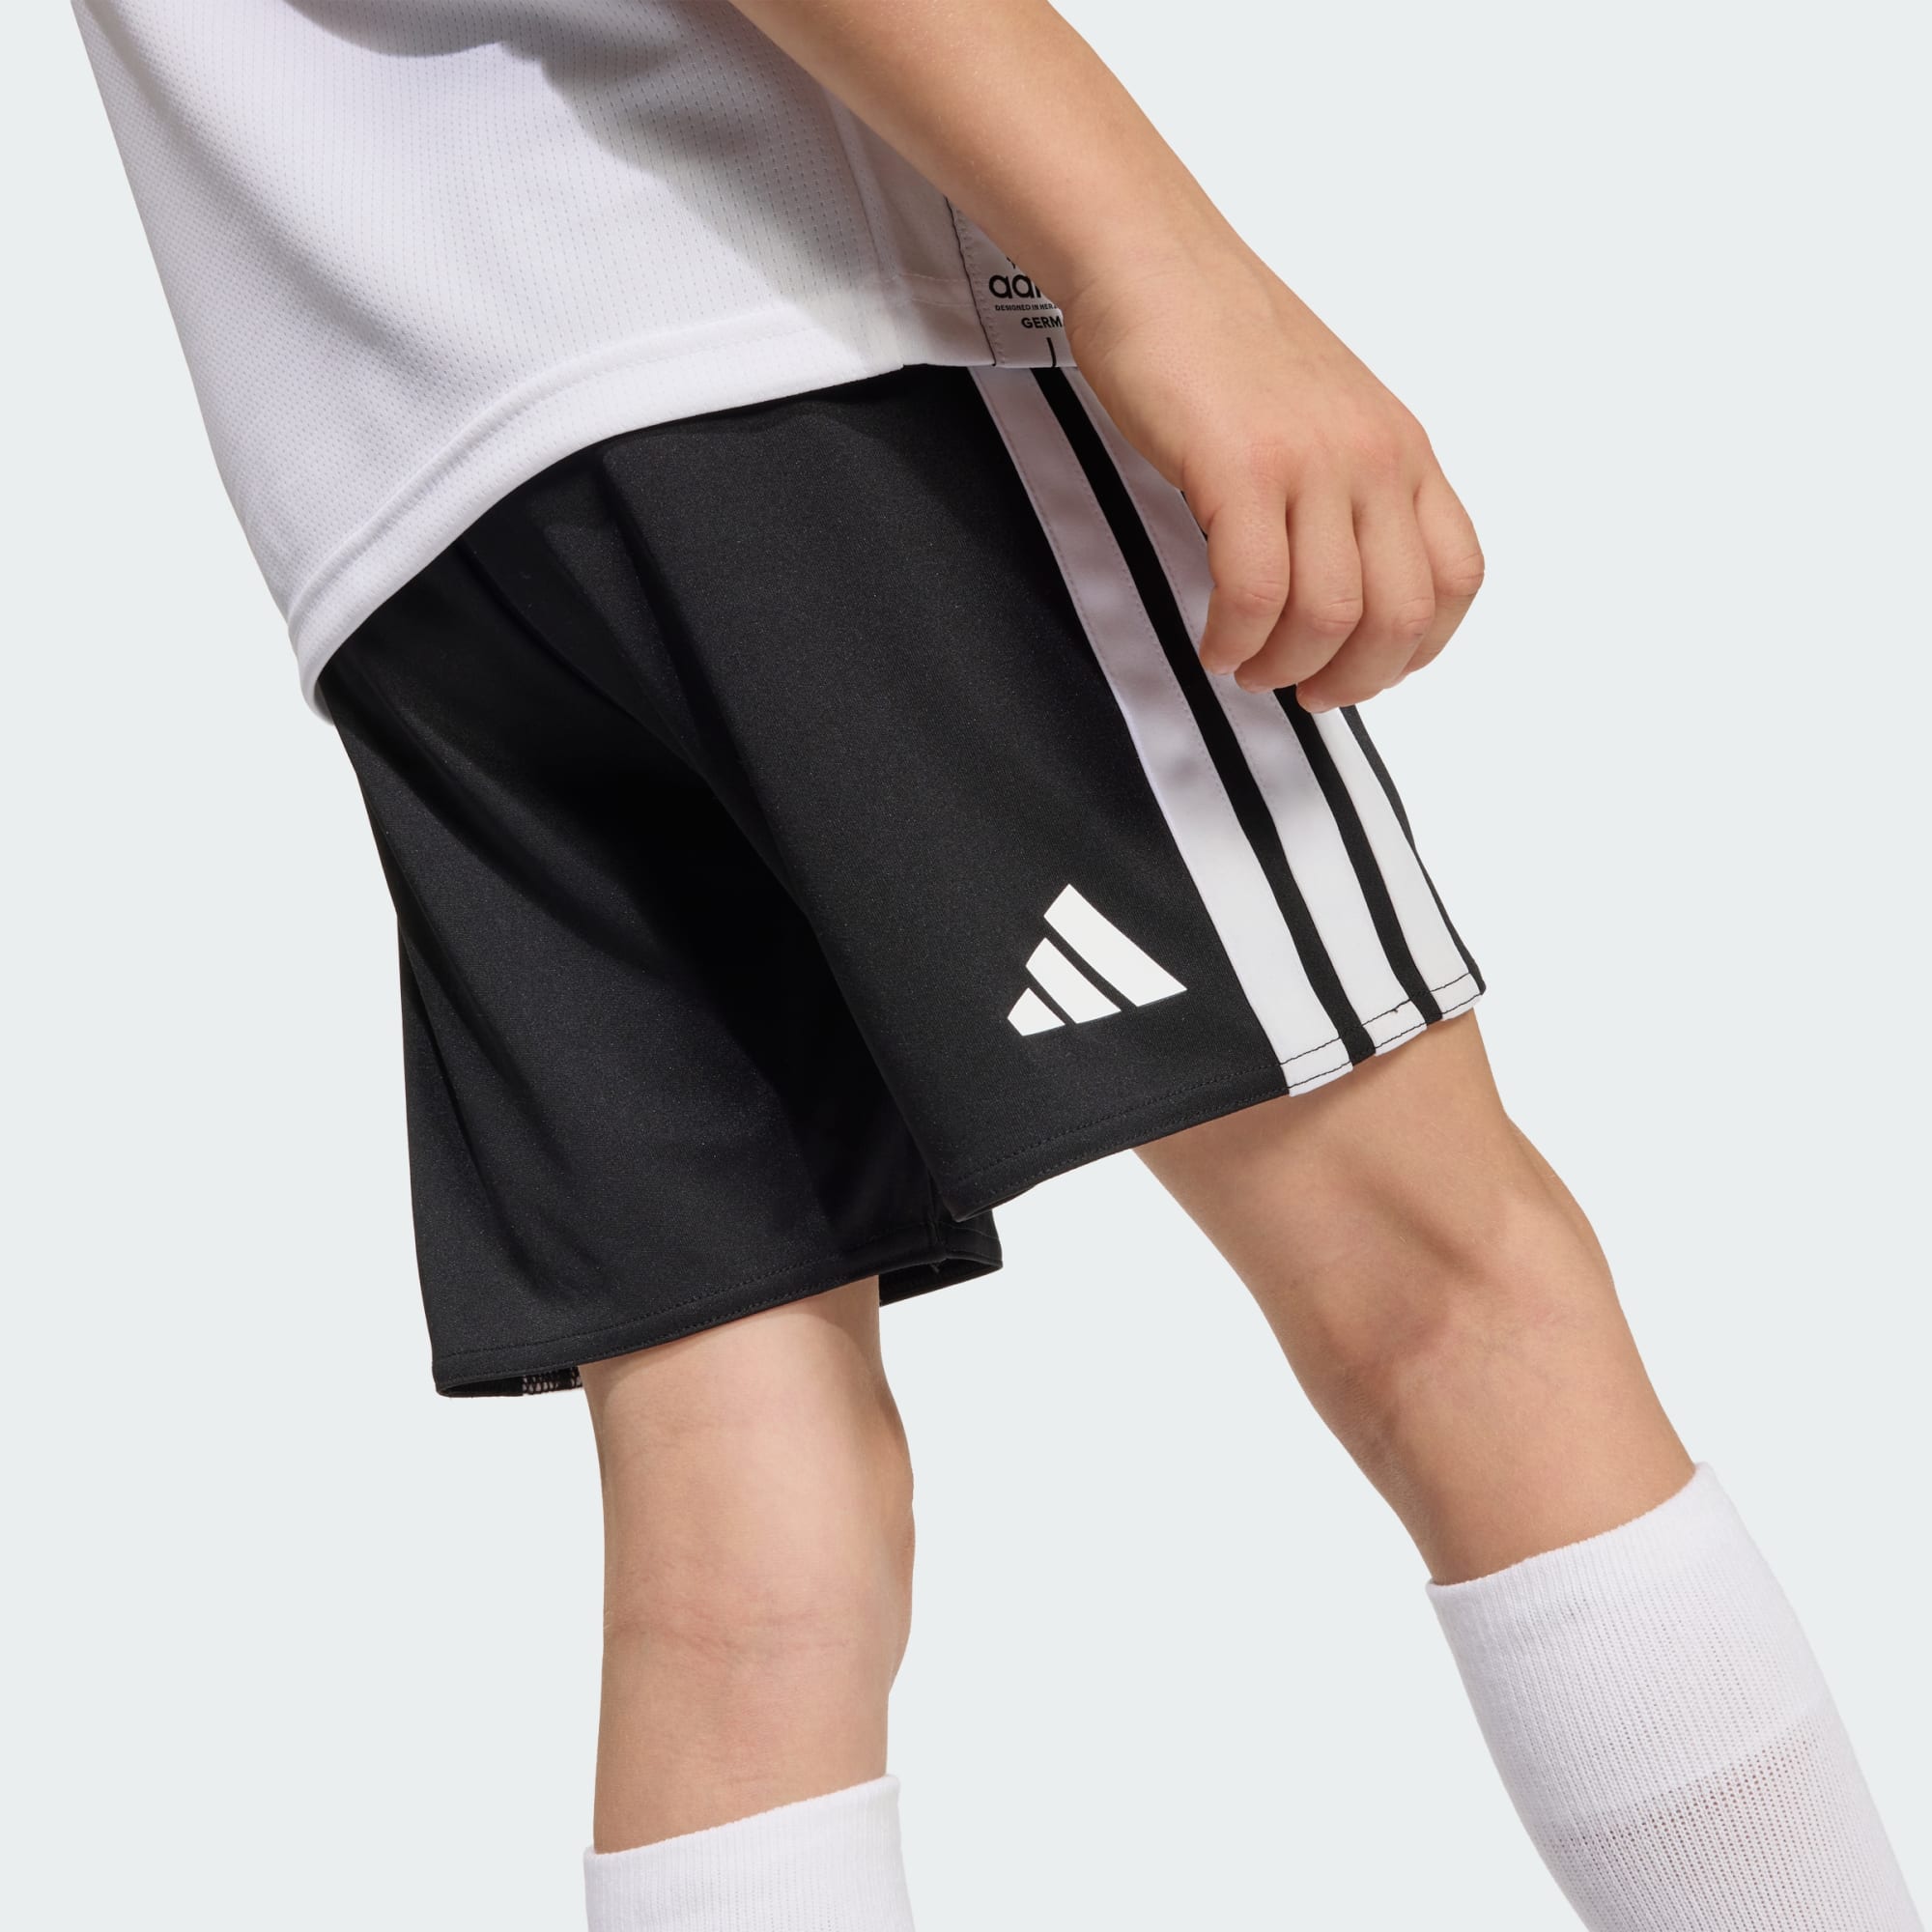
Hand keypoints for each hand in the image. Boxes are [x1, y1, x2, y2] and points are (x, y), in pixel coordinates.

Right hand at [1063, 234, 1483, 708]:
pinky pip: (1254, 592)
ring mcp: (1311, 460)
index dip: (1417, 649)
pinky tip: (1215, 640)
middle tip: (1302, 690)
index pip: (1457, 577)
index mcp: (1402, 449)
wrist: (1156, 261)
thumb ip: (1348, 492)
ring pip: (1331, 615)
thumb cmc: (1223, 337)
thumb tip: (1342, 584)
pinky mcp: (1241, 466)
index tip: (1364, 668)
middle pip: (1400, 615)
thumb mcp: (1325, 415)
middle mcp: (1372, 456)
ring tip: (1246, 664)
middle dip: (1351, 679)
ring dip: (1285, 666)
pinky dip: (1234, 638)